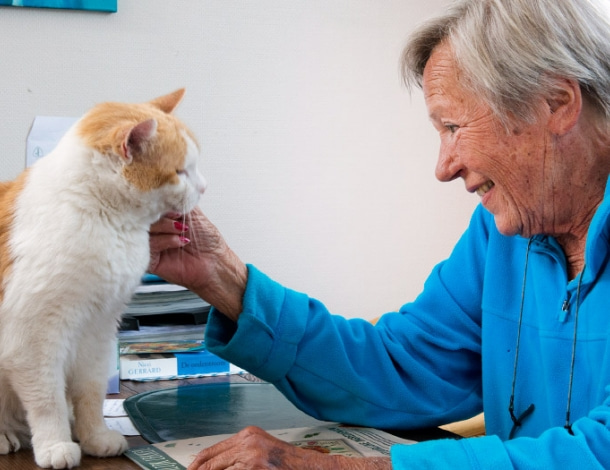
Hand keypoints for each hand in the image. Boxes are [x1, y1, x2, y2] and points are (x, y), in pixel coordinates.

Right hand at [149, 207, 247, 320]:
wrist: (215, 263)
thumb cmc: (208, 241)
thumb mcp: (194, 213)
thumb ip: (179, 200)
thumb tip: (170, 184)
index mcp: (162, 218)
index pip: (150, 204)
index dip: (159, 201)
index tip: (173, 202)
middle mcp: (155, 230)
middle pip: (143, 216)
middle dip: (161, 214)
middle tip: (178, 217)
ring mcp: (151, 244)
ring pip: (145, 229)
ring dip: (165, 226)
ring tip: (182, 229)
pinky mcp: (150, 260)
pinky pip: (149, 246)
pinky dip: (165, 240)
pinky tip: (180, 241)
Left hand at [187, 426, 391, 469]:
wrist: (315, 468)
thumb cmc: (291, 464)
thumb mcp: (262, 453)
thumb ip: (240, 456)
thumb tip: (214, 467)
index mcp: (247, 435)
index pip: (211, 451)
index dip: (197, 465)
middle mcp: (247, 441)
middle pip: (211, 463)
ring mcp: (251, 456)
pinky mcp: (254, 468)